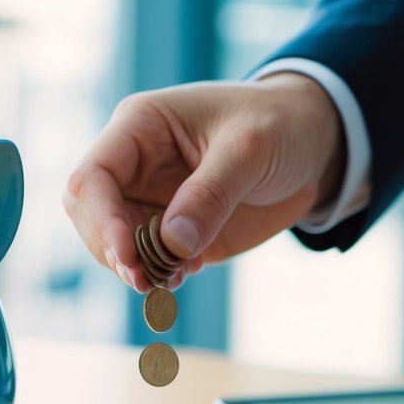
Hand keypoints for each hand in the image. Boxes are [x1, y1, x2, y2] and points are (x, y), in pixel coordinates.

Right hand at [63, 73, 345, 290]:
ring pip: (114, 244)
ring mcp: (152, 200)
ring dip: (135, 269)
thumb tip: (172, 243)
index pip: (93, 176)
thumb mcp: (252, 147)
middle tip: (145, 280)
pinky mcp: (173, 231)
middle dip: (112, 250)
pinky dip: (157, 276)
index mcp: (140, 127)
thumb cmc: (279, 124)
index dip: (101, 219)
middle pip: (91, 215)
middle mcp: (135, 165)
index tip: (129, 255)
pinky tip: (183, 277)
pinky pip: (148, 261)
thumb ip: (212, 192)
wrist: (313, 144)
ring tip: (172, 280)